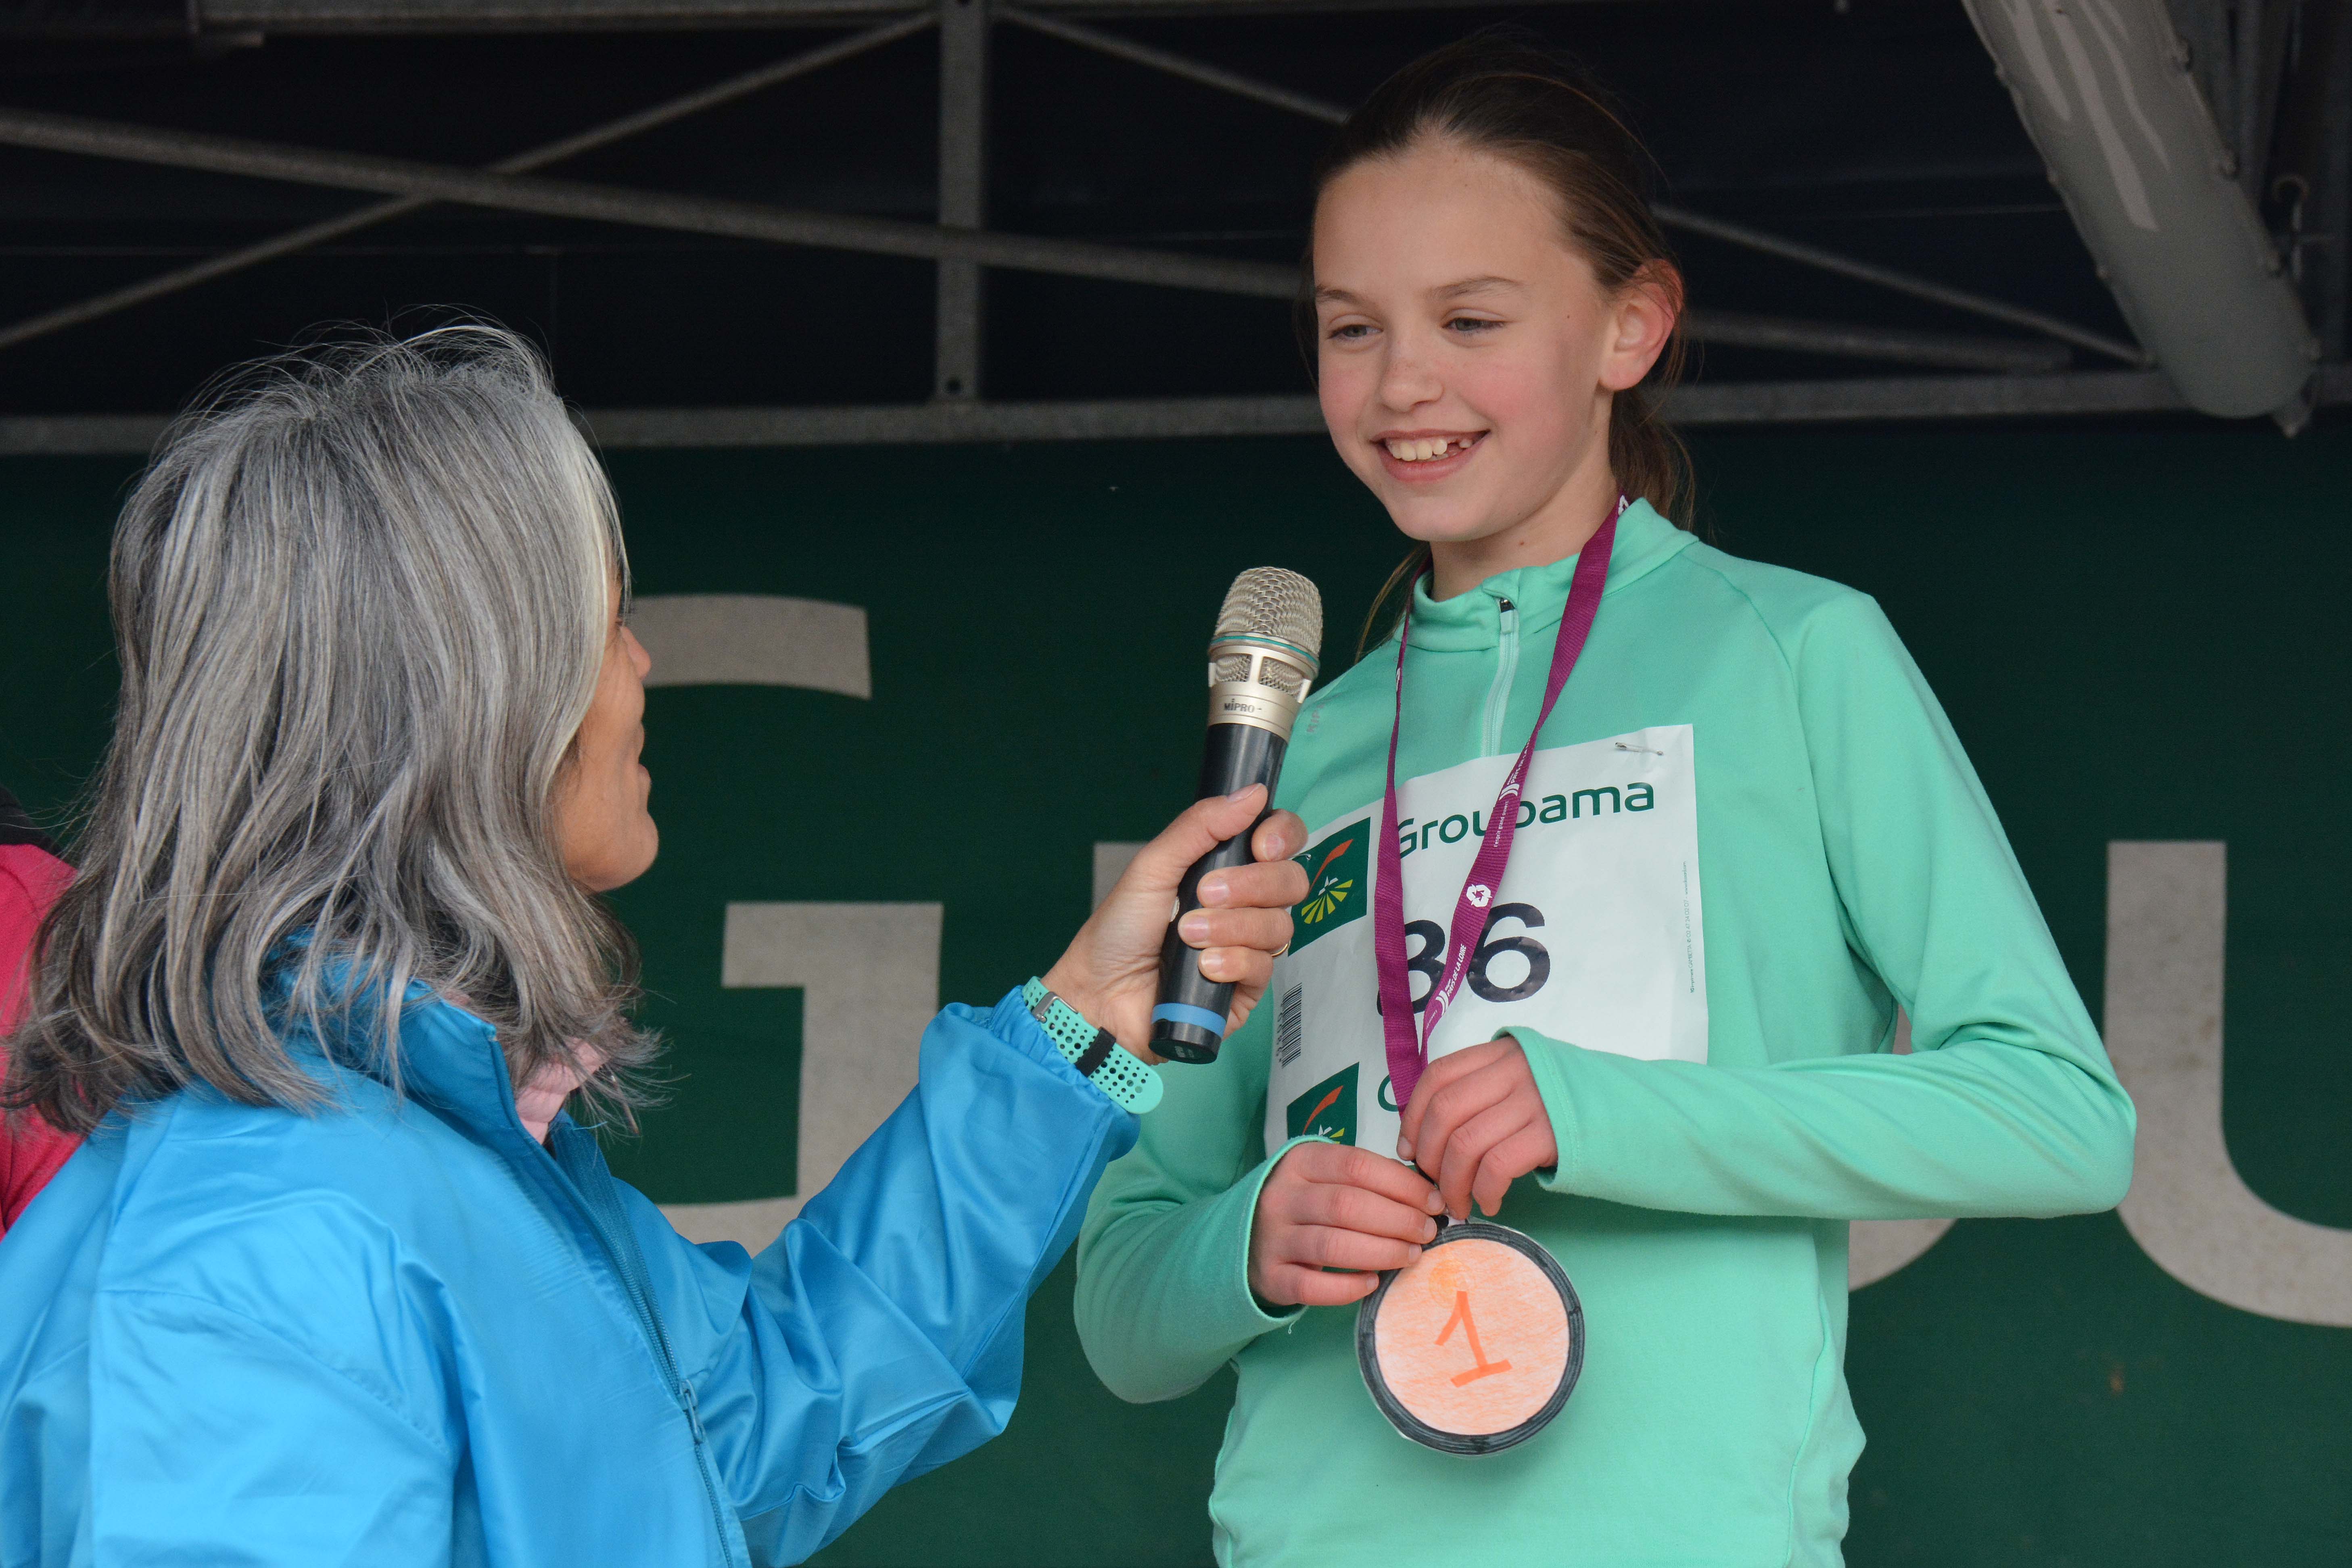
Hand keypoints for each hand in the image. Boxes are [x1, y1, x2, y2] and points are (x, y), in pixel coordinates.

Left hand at [1043, 785, 1306, 1061]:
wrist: (1099, 995)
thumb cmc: (1118, 930)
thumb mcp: (1152, 867)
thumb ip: (1200, 826)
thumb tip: (1254, 793)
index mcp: (1225, 869)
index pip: (1280, 842)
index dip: (1282, 836)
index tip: (1260, 846)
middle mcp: (1243, 905)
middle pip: (1290, 881)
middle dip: (1253, 884)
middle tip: (1205, 893)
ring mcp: (1248, 946)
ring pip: (1278, 925)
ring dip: (1231, 927)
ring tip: (1188, 935)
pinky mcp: (1246, 988)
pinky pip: (1265, 967)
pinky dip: (1233, 962)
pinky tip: (1203, 967)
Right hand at [1249, 1141, 1443, 1306]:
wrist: (1245, 1237)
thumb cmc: (1304, 1204)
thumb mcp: (1325, 1177)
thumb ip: (1366, 1181)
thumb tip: (1426, 1196)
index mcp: (1300, 1162)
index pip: (1357, 1165)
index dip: (1402, 1184)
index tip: (1433, 1202)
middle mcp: (1282, 1196)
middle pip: (1348, 1205)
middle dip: (1398, 1219)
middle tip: (1426, 1232)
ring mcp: (1273, 1238)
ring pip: (1333, 1245)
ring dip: (1382, 1251)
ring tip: (1411, 1255)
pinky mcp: (1271, 1277)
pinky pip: (1312, 1286)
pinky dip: (1349, 1287)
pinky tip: (1373, 1282)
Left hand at [1395, 1037, 1558, 1220]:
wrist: (1637, 1115)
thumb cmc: (1572, 1107)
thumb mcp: (1525, 1084)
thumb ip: (1484, 1095)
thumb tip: (1427, 1138)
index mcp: (1501, 1054)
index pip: (1438, 1076)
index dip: (1413, 1116)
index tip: (1408, 1150)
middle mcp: (1514, 1071)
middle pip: (1446, 1111)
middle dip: (1428, 1155)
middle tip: (1434, 1185)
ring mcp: (1534, 1100)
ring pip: (1466, 1142)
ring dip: (1453, 1183)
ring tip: (1460, 1204)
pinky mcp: (1553, 1134)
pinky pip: (1498, 1165)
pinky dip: (1485, 1190)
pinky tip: (1491, 1201)